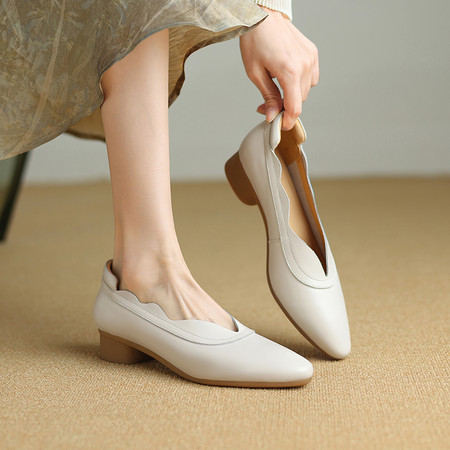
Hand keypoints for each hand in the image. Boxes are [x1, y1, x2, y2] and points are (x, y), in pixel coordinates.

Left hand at [239, 6, 318, 129]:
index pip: (294, 107)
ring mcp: (311, 59)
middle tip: (268, 105)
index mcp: (290, 72)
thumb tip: (271, 116)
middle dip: (285, 107)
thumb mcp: (255, 73)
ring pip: (306, 90)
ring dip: (293, 95)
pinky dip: (301, 83)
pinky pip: (311, 78)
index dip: (287, 121)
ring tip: (276, 88)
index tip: (280, 126)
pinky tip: (288, 77)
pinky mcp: (312, 53)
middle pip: (299, 100)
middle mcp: (305, 65)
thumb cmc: (255, 41)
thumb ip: (267, 97)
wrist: (263, 16)